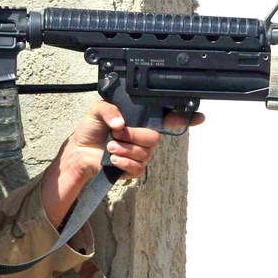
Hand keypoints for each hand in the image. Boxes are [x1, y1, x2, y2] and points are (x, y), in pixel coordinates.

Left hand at [68, 100, 205, 180]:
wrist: (79, 150)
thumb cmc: (91, 129)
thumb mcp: (97, 110)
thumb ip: (109, 108)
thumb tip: (121, 123)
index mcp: (139, 120)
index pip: (167, 118)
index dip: (184, 118)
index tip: (198, 117)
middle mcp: (143, 137)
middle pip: (155, 137)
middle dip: (135, 136)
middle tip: (117, 134)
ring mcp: (139, 154)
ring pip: (145, 153)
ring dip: (125, 149)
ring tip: (110, 146)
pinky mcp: (131, 169)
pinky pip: (138, 168)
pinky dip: (124, 163)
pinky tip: (113, 159)